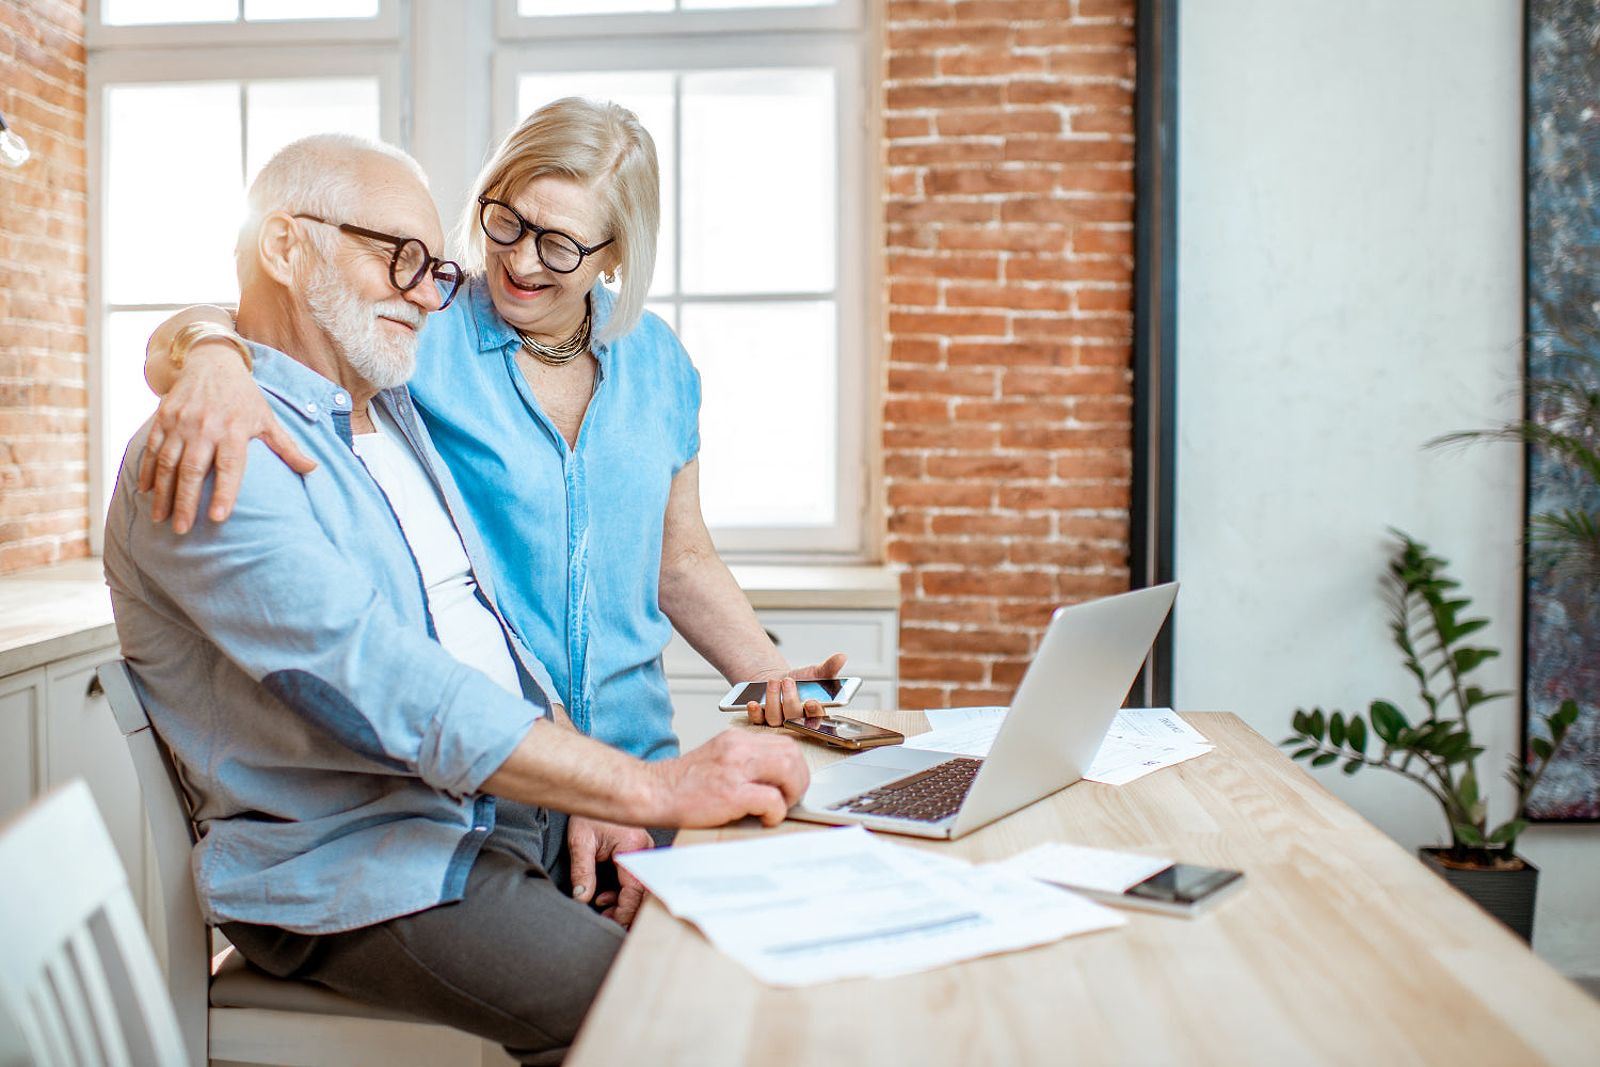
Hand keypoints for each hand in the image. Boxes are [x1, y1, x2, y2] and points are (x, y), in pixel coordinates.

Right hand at [137, 345, 316, 533]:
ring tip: (162, 519)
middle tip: (182, 529)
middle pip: (193, 470)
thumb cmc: (244, 397)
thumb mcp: (268, 419)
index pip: (230, 466)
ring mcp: (181, 422)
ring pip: (168, 463)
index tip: (219, 518)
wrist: (212, 362)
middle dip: (186, 502)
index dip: (225, 492)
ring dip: (163, 493)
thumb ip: (287, 447)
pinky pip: (153, 448)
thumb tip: (313, 470)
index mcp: (235, 430)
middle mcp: (206, 426)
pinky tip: (145, 492)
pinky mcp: (164, 417)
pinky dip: (147, 470)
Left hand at [567, 816, 652, 927]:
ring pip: (640, 886)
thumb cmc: (589, 813)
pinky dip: (622, 891)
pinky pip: (636, 878)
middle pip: (642, 891)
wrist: (595, 792)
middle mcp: (644, 850)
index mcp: (633, 848)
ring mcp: (644, 851)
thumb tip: (582, 898)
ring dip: (623, 901)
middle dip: (626, 910)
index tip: (609, 922)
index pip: (634, 890)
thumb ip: (582, 872)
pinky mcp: (639, 853)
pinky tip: (604, 896)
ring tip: (602, 908)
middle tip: (607, 921)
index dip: (623, 910)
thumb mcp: (581, 842)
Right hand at [647, 729, 809, 827]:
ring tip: (778, 808)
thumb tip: (774, 779)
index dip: (795, 767)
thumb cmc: (682, 784)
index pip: (785, 744)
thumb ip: (744, 762)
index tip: (790, 785)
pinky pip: (772, 800)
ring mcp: (734, 769)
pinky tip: (763, 819)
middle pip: (792, 754)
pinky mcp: (731, 793)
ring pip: (789, 770)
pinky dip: (776, 813)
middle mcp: (738, 748)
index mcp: (736, 740)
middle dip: (799, 780)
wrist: (651, 792)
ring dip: (791, 794)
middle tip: (789, 799)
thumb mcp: (717, 759)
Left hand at [746, 652, 848, 727]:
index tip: (811, 702)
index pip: (816, 719)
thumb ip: (829, 668)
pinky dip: (755, 712)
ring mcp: (777, 722)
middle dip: (790, 700)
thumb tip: (841, 657)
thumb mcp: (815, 674)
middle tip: (787, 681)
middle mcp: (795, 721)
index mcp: (813, 713)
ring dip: (773, 700)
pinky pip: (756, 720)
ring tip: (773, 682)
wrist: (779, 681)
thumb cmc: (801, 682)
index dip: (814, 713)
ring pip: (775, 719)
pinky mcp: (761, 719)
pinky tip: (753, 703)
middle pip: (794, 718)